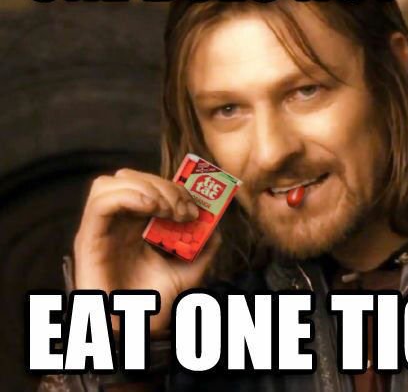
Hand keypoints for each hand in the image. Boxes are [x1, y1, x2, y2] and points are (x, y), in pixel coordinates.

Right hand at [73, 168, 219, 332]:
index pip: (148, 186)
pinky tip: (151, 207)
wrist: (135, 332)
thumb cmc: (155, 305)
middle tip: (184, 210)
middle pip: (132, 178)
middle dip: (164, 187)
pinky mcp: (88, 238)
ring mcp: (101, 229)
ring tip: (167, 209)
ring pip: (112, 182)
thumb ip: (203, 250)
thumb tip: (216, 228)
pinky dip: (128, 195)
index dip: (173, 187)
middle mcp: (117, 223)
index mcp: (136, 226)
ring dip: (146, 187)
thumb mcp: (189, 273)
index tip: (196, 207)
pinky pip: (100, 201)